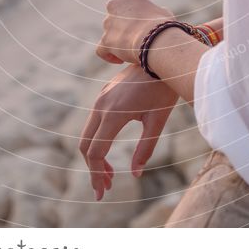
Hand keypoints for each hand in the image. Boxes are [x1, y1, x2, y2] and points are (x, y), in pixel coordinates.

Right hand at [78, 63, 178, 199]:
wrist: (159, 55)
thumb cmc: (163, 89)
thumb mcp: (157, 121)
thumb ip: (145, 148)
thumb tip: (136, 174)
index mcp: (113, 113)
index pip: (96, 151)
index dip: (96, 174)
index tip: (103, 192)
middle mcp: (101, 105)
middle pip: (85, 144)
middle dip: (93, 169)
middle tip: (105, 188)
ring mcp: (101, 98)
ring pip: (87, 133)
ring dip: (94, 156)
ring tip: (110, 175)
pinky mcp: (104, 95)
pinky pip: (93, 122)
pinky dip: (97, 141)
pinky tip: (108, 153)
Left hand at [96, 0, 173, 65]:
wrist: (156, 38)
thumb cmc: (163, 25)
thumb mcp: (162, 12)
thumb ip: (153, 11)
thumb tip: (155, 15)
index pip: (127, 5)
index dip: (134, 17)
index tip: (142, 27)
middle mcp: (114, 5)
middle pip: (115, 19)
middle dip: (123, 29)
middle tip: (136, 39)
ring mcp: (108, 23)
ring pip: (109, 34)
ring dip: (118, 42)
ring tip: (132, 51)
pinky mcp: (105, 40)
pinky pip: (101, 49)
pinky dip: (109, 55)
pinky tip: (120, 60)